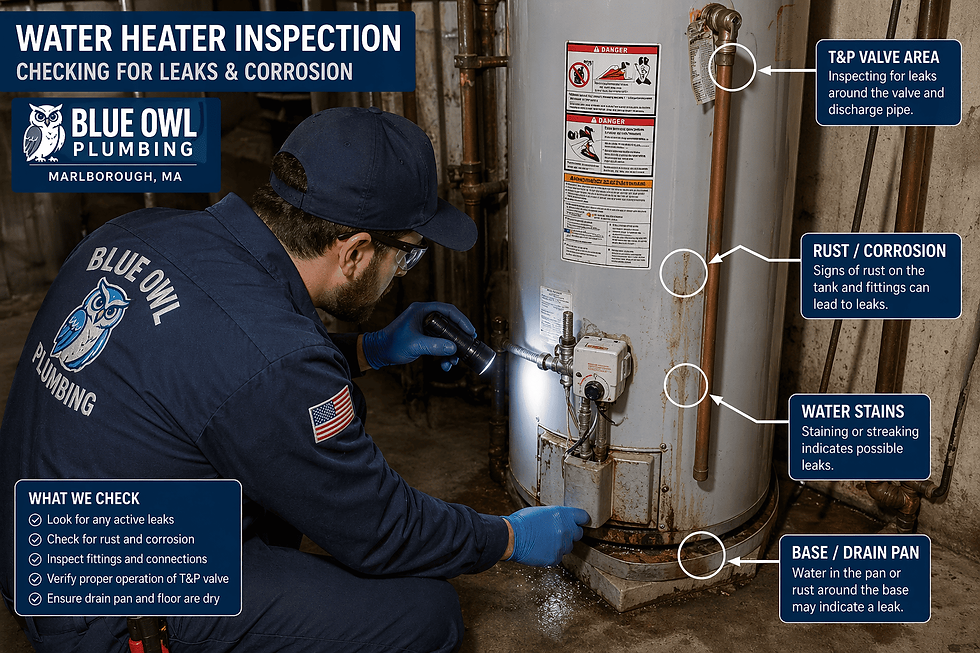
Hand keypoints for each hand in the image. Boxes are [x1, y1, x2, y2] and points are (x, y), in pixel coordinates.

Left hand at [361, 302, 475, 370]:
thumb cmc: (392, 344)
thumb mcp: (415, 345)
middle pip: (450, 323)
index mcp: (422, 311)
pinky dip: (444, 353)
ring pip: (446, 336)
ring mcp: (425, 327)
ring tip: (453, 362)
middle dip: (459, 338)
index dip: (462, 321)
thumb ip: (435, 346)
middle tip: (468, 346)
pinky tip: (445, 364)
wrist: (379, 352)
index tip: (471, 332)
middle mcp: (425, 316)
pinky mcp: (424, 337)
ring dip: (451, 349)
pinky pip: (440, 343)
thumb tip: (454, 348)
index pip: (448, 311)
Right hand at [504, 506, 590, 566]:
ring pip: (568, 547)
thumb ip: (555, 516)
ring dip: (560, 544)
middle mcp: (565, 530)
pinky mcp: (555, 558)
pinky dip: (552, 554)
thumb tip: (560, 520)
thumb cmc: (522, 522)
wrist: (511, 537)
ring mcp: (561, 545)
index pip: (583, 517)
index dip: (581, 520)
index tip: (581, 522)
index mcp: (562, 515)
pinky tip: (541, 549)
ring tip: (545, 541)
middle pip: (578, 534)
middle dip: (570, 533)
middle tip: (559, 532)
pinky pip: (558, 557)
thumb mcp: (541, 511)